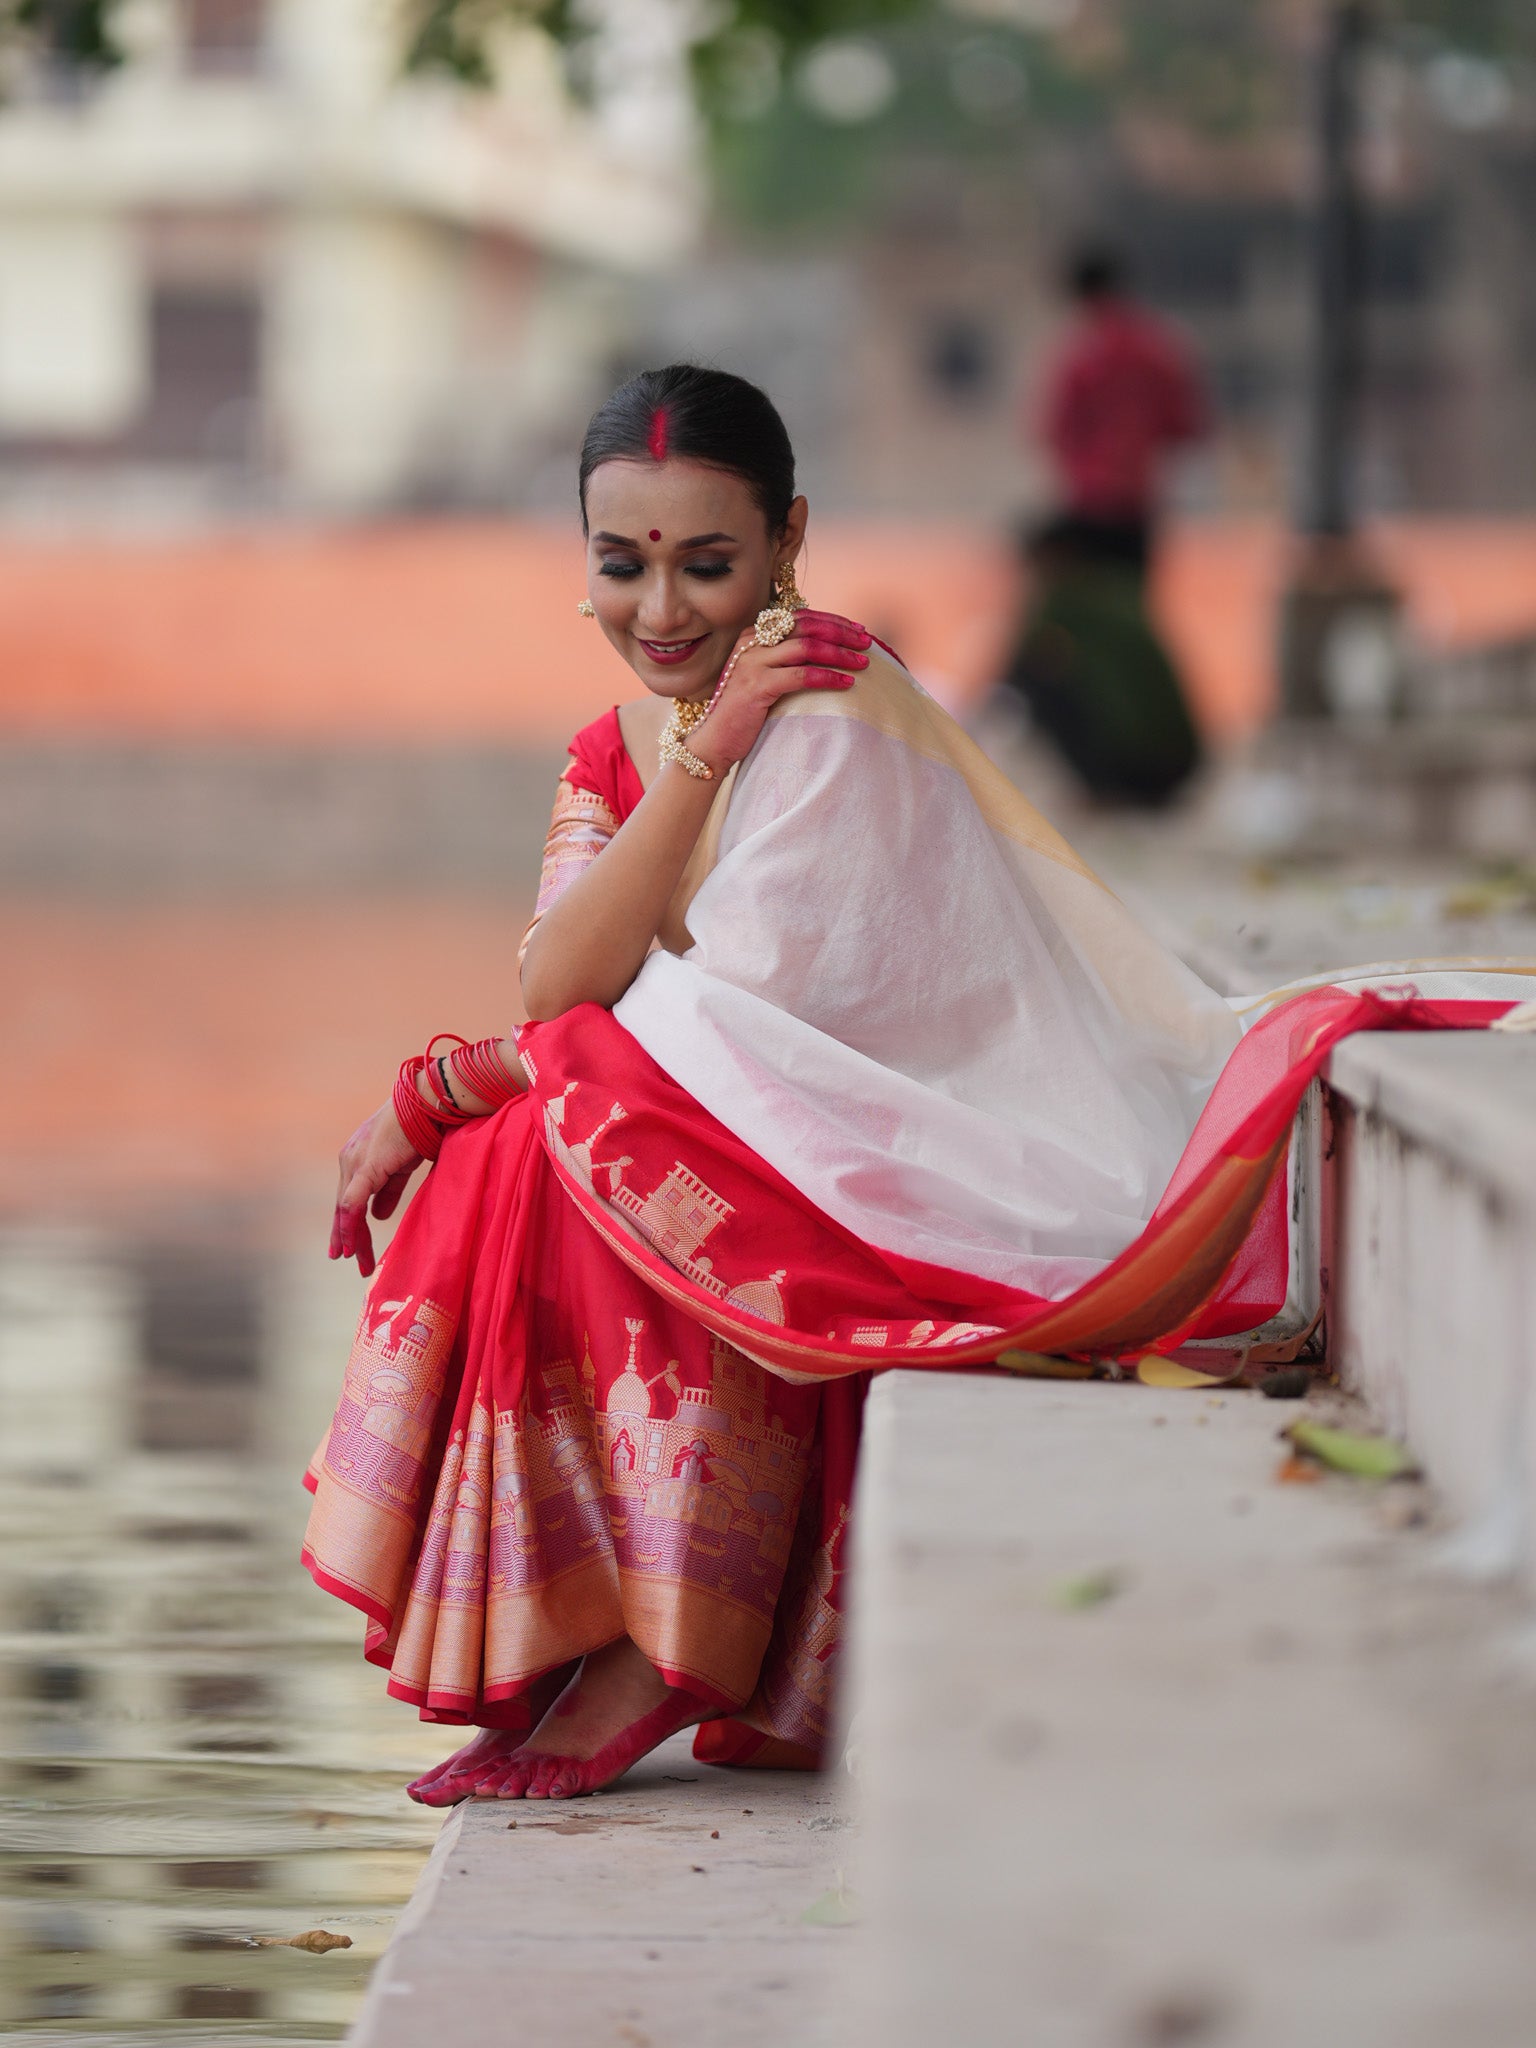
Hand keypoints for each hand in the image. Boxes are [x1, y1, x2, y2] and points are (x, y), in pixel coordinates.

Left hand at [331, 1100, 422, 1278]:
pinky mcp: (366, 1167)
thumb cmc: (419, 1127)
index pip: (348, 1199)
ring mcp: (355, 1163)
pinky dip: (350, 1226)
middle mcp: (349, 1161)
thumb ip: (389, 1191)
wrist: (427, 1103)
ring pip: (346, 1209)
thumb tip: (378, 1216)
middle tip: (349, 1260)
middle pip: (343, 1207)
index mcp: (357, 1159)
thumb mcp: (402, 1166)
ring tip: (356, 1260)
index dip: (348, 1225)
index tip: (347, 1249)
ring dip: (351, 1237)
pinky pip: (353, 1203)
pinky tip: (352, 1245)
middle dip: (346, 1236)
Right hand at [687, 610, 871, 774]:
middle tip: (867, 643)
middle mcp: (752, 642)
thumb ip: (786, 660)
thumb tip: (827, 652)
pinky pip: (801, 676)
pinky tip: (846, 683)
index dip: (833, 620)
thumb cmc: (744, 712)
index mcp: (755, 634)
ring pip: (807, 648)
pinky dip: (828, 677)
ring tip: (863, 663)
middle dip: (841, 632)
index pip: (801, 616)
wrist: (713, 741)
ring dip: (840, 654)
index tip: (858, 630)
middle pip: (807, 626)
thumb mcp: (764, 677)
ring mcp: (752, 663)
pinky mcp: (756, 686)